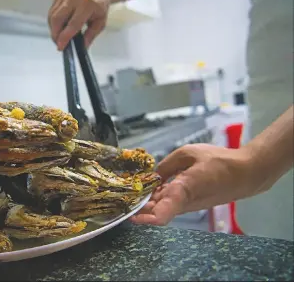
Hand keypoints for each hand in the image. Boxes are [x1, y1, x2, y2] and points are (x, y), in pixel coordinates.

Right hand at [48, 0, 110, 49]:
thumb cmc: (99, 6)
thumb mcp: (100, 23)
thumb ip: (90, 36)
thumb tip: (82, 47)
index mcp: (87, 5)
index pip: (73, 24)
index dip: (65, 37)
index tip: (61, 47)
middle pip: (58, 19)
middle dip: (55, 34)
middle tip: (58, 44)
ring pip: (52, 16)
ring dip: (53, 29)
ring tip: (59, 37)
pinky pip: (52, 11)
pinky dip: (53, 22)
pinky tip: (59, 27)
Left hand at [130, 144, 262, 225]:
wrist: (245, 174)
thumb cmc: (219, 161)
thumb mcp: (188, 153)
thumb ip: (166, 165)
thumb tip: (151, 177)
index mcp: (183, 190)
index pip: (163, 213)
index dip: (145, 218)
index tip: (131, 216)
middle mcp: (183, 203)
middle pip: (156, 211)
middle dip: (139, 205)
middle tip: (125, 193)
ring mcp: (187, 206)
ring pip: (161, 208)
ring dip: (148, 201)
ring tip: (136, 187)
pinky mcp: (191, 204)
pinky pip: (170, 203)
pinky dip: (159, 197)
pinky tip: (153, 186)